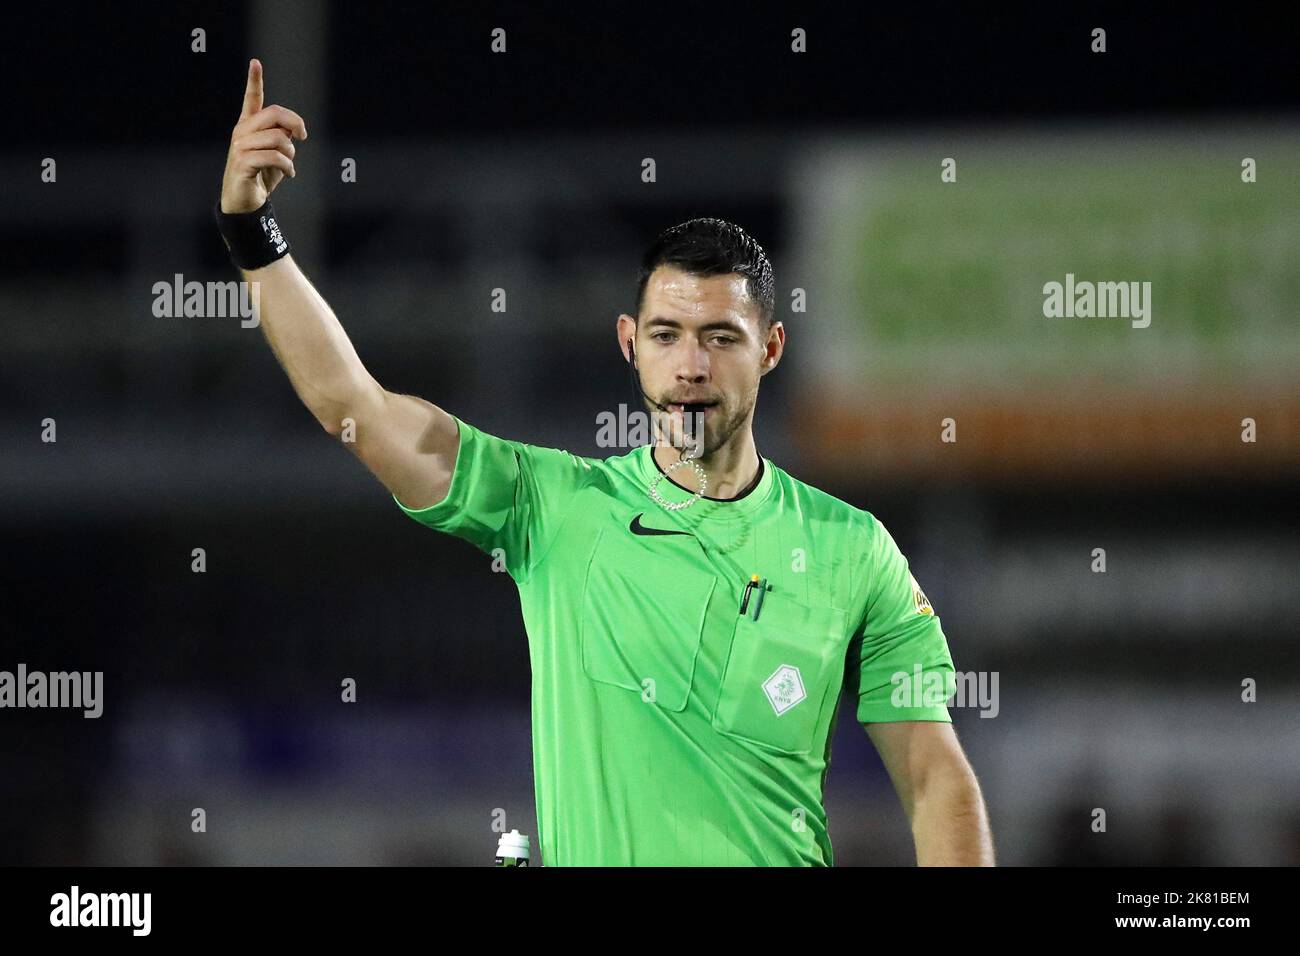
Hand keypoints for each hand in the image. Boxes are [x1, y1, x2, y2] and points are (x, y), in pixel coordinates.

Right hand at [219, 59, 308, 213]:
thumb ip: (284, 137)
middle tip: (303, 136)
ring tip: (289, 165)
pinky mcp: (242, 162)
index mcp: (249, 126)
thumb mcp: (277, 153)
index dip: (254, 80)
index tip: (255, 62)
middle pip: (275, 114)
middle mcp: (242, 131)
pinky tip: (288, 174)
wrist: (246, 201)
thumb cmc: (263, 175)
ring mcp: (240, 146)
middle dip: (296, 123)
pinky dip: (288, 167)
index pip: (252, 99)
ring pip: (278, 138)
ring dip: (291, 154)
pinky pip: (275, 157)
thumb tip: (293, 129)